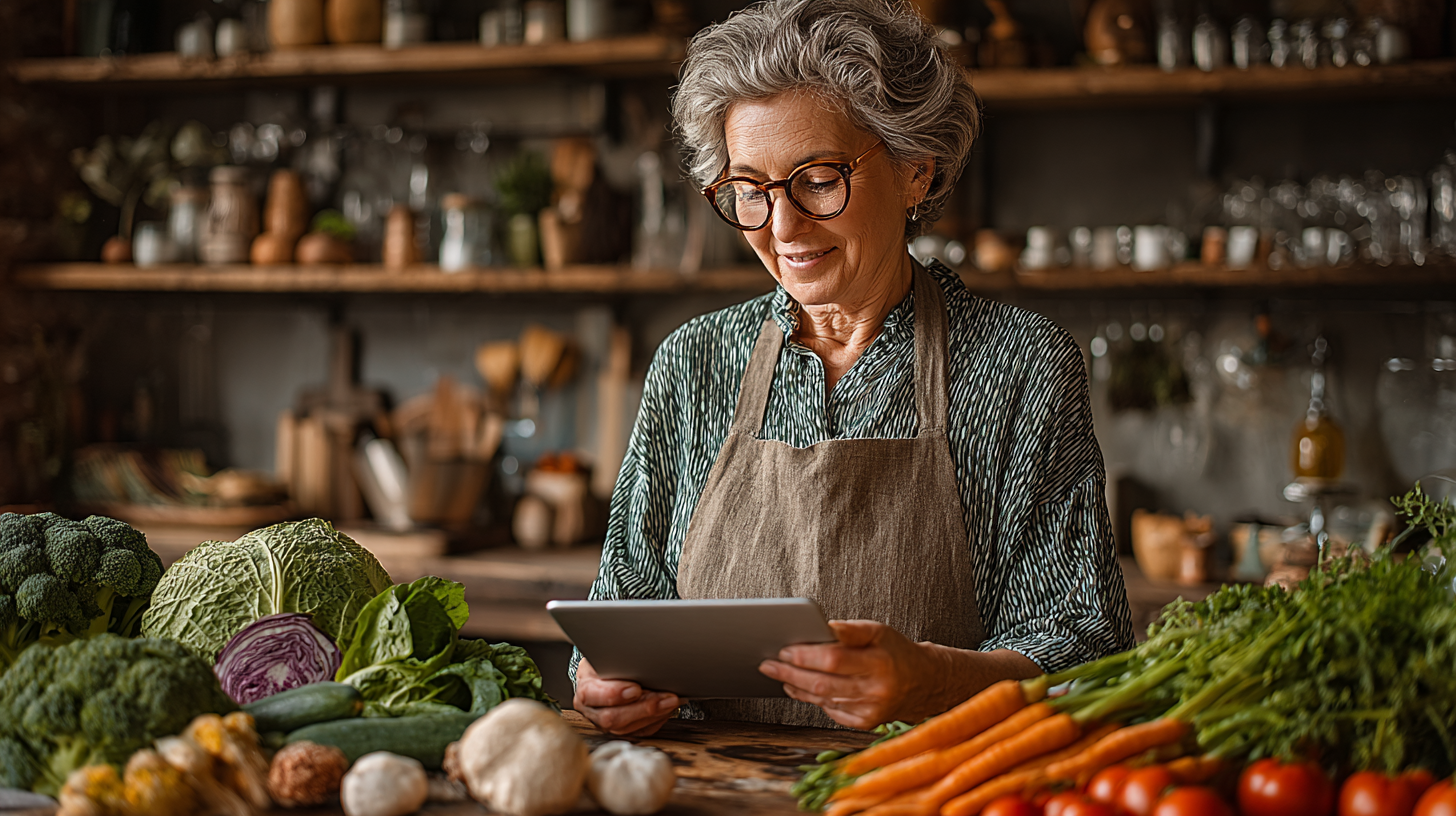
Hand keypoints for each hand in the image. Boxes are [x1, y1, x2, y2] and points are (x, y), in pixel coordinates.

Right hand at [573, 658, 680, 735]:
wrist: (599, 675)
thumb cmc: (604, 663)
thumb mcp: (606, 656)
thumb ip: (618, 661)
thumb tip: (642, 659)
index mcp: (586, 689)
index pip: (593, 695)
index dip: (615, 694)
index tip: (636, 689)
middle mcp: (591, 710)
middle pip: (612, 718)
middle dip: (642, 708)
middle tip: (663, 698)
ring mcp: (604, 723)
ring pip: (626, 728)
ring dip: (653, 716)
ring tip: (671, 702)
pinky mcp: (619, 729)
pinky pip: (637, 732)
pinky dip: (655, 722)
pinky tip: (666, 710)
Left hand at [758, 620, 936, 728]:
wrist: (923, 682)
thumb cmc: (894, 652)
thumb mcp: (879, 631)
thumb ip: (851, 630)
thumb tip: (822, 627)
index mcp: (880, 663)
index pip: (834, 660)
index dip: (806, 655)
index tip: (784, 649)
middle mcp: (876, 690)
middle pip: (823, 684)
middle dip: (790, 674)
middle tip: (768, 665)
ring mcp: (870, 711)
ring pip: (823, 700)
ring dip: (796, 687)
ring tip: (778, 674)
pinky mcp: (865, 723)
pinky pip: (830, 711)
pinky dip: (812, 699)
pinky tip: (799, 688)